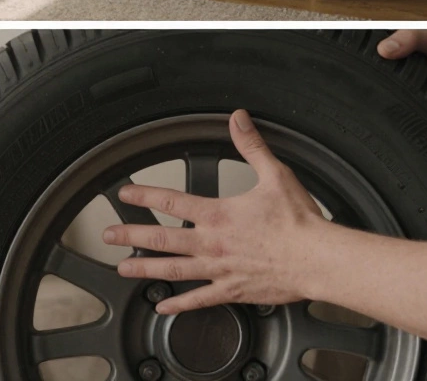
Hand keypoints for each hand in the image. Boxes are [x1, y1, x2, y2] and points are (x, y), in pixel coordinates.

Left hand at [102, 110, 325, 313]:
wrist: (318, 259)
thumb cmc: (299, 221)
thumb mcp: (275, 174)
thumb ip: (251, 146)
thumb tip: (238, 119)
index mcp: (218, 215)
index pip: (171, 202)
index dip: (144, 196)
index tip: (125, 195)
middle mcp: (212, 243)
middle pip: (162, 239)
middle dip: (131, 235)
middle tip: (109, 236)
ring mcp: (219, 269)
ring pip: (173, 271)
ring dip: (145, 269)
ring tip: (122, 268)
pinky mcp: (232, 291)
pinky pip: (200, 299)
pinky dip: (179, 304)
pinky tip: (163, 307)